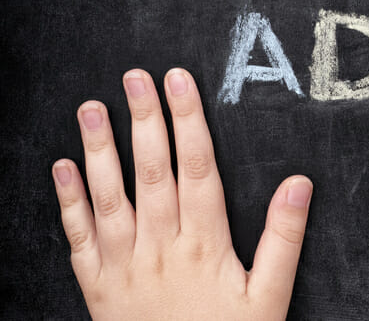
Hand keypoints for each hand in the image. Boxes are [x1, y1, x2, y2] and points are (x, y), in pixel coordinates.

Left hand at [52, 68, 312, 319]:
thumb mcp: (270, 298)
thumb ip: (284, 239)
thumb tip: (298, 185)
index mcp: (204, 244)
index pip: (196, 168)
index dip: (189, 120)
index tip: (181, 83)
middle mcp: (160, 247)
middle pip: (152, 172)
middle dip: (144, 119)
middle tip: (135, 77)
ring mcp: (123, 266)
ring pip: (110, 197)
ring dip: (100, 150)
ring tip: (93, 109)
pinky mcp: (98, 287)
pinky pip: (78, 238)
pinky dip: (68, 201)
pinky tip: (62, 167)